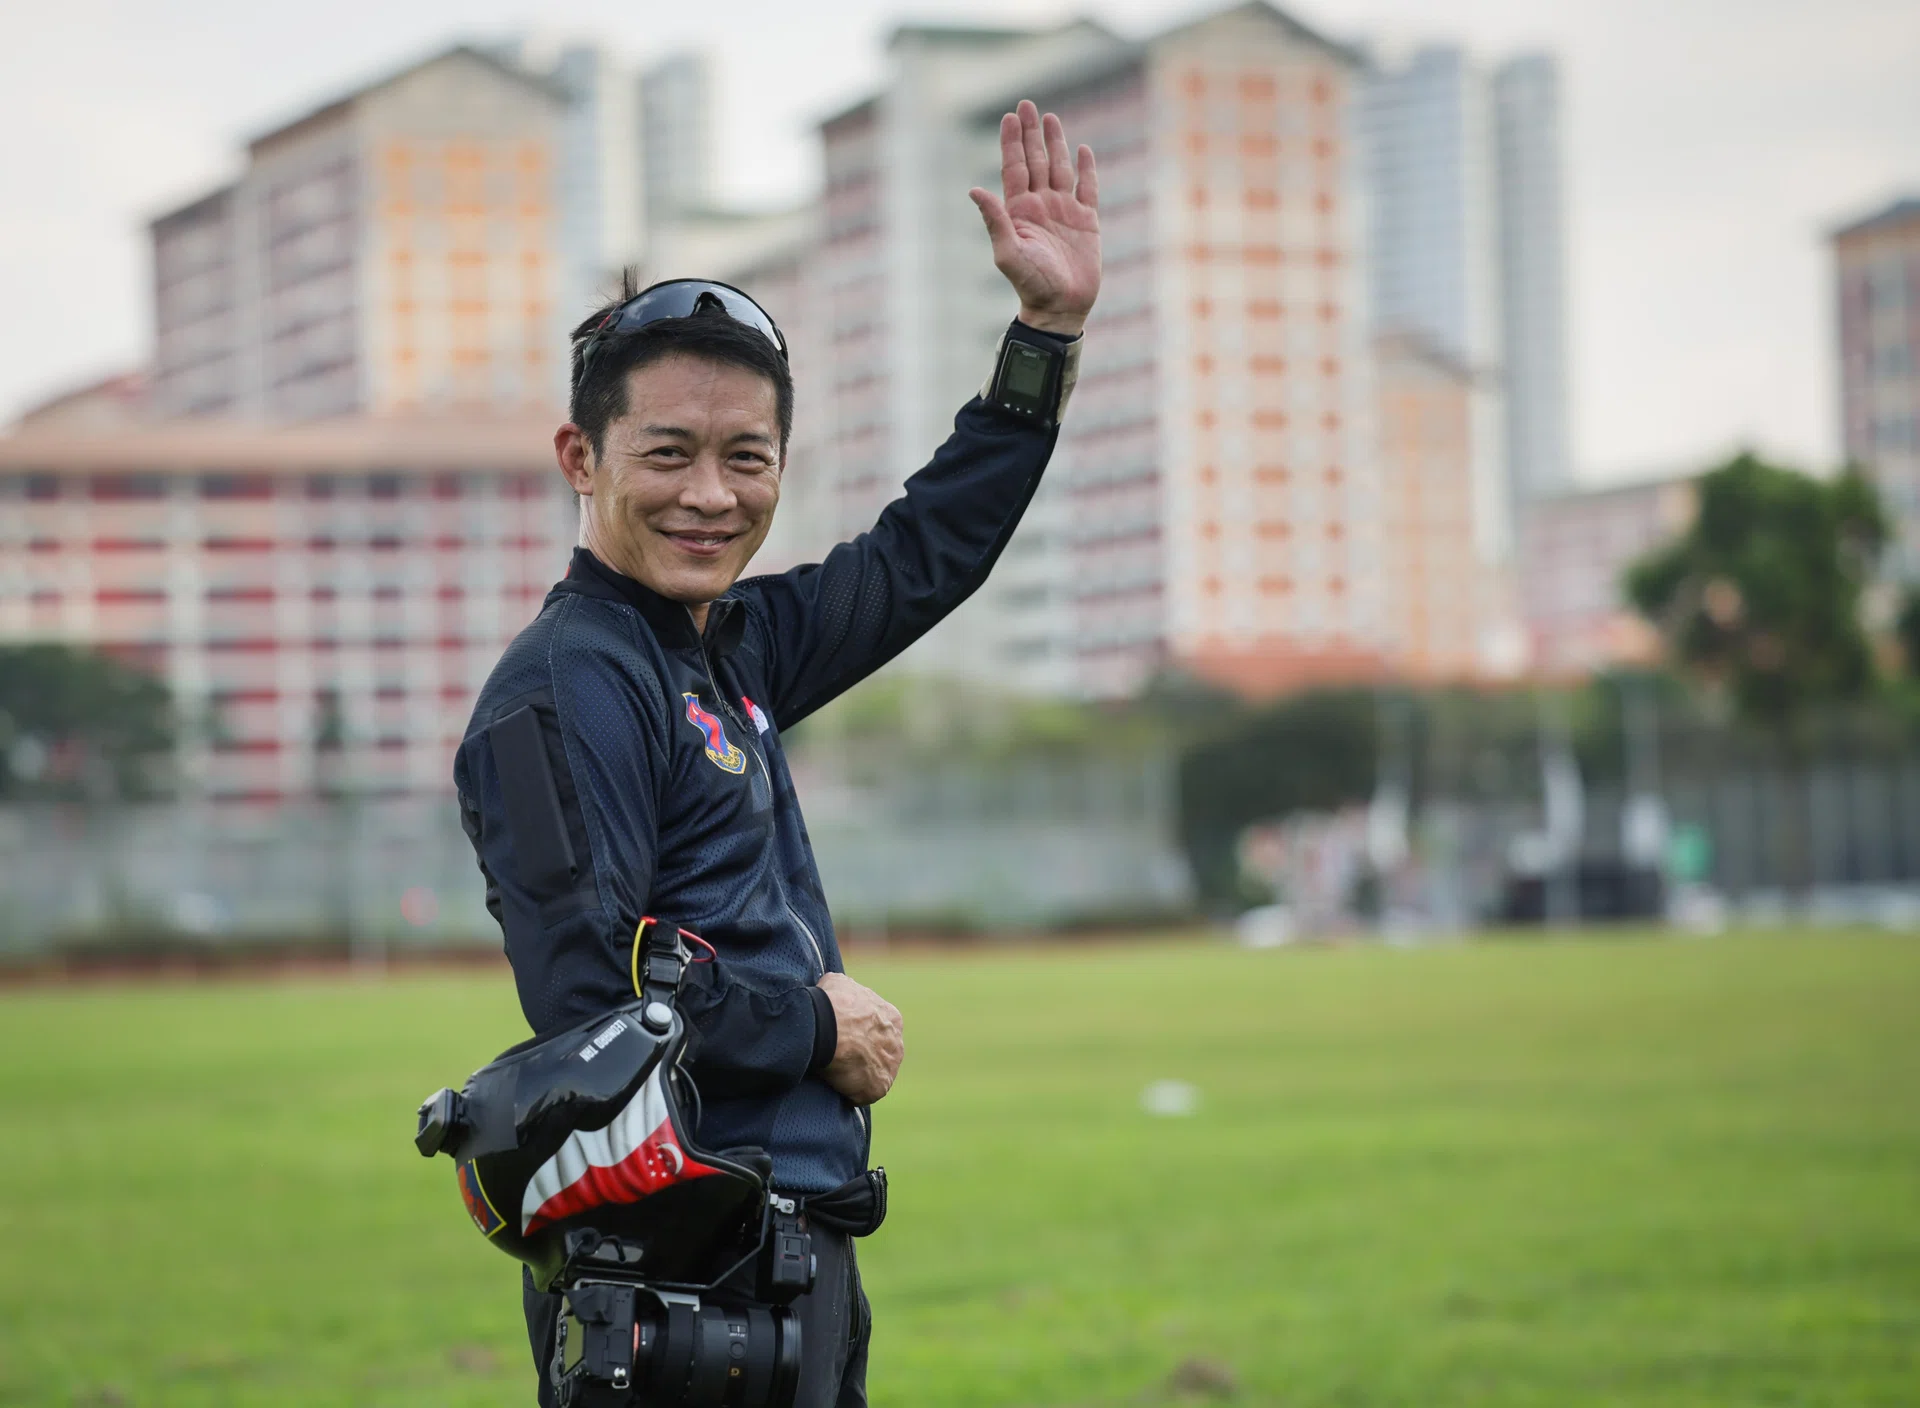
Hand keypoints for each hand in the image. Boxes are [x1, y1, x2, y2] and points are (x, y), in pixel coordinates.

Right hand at [816, 971, 903, 1105]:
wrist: (828, 1026)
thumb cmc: (832, 1003)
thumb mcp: (841, 984)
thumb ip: (847, 991)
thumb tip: (840, 991)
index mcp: (893, 1018)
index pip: (879, 1030)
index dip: (861, 1034)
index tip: (845, 1037)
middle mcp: (897, 1043)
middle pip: (880, 1053)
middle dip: (863, 1055)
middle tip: (840, 1056)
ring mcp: (891, 1066)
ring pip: (874, 1074)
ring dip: (859, 1075)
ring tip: (836, 1072)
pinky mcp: (879, 1087)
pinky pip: (865, 1093)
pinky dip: (851, 1092)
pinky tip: (837, 1085)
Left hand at [969, 100, 1100, 336]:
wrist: (1061, 307)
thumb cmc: (1031, 285)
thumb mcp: (1008, 254)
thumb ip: (994, 221)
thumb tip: (974, 189)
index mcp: (1020, 211)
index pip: (1015, 167)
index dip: (1012, 142)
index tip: (1010, 116)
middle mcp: (1041, 206)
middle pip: (1035, 161)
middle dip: (1031, 133)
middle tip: (1027, 105)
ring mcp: (1064, 211)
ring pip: (1059, 168)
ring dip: (1055, 143)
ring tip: (1050, 118)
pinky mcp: (1087, 222)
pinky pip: (1087, 189)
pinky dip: (1086, 169)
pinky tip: (1083, 150)